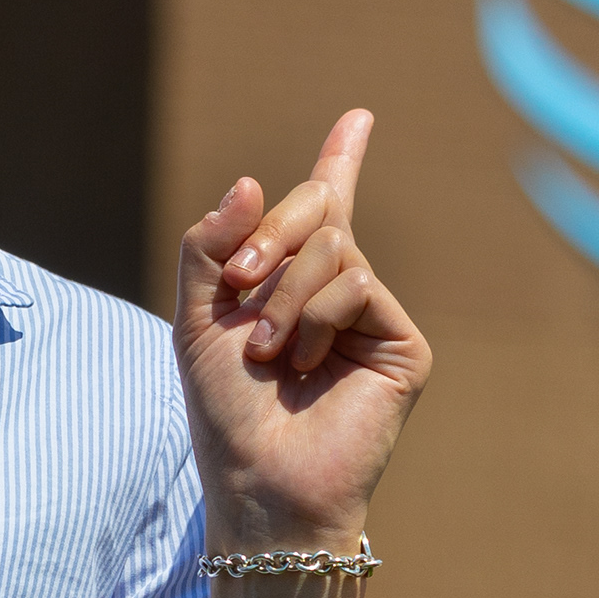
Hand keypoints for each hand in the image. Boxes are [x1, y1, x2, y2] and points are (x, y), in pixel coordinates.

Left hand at [174, 109, 432, 554]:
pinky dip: (314, 316)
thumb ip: (209, 246)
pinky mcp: (402, 343)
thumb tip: (251, 180)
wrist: (259, 480)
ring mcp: (373, 317)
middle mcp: (338, 294)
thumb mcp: (196, 318)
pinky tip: (303, 363)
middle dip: (270, 232)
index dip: (341, 161)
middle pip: (317, 209)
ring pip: (334, 244)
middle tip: (237, 281)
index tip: (359, 117)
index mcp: (291, 285)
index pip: (323, 211)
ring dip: (283, 293)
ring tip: (267, 352)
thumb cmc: (226, 412)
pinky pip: (356, 282)